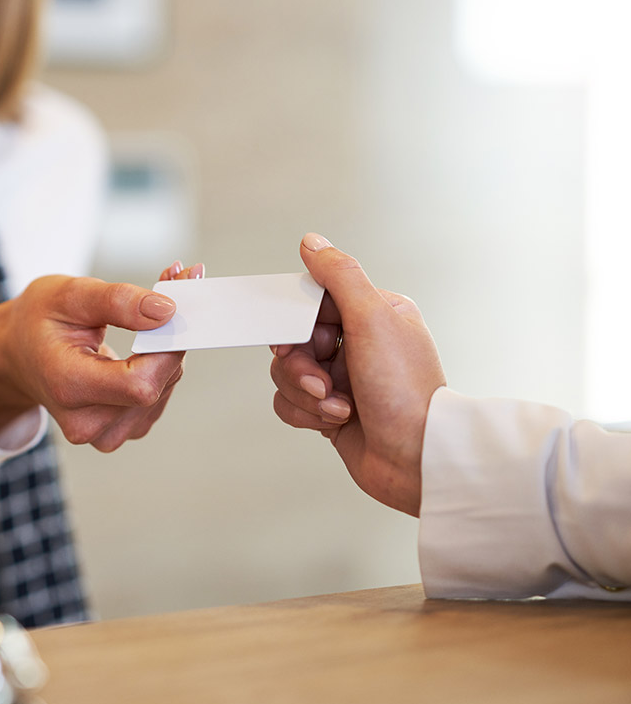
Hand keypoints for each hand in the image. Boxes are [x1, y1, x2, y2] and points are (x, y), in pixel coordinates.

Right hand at [0, 261, 201, 451]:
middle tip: (170, 285)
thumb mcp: (68, 294)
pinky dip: (161, 364)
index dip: (167, 346)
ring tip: (148, 313)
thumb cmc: (38, 321)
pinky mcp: (120, 429)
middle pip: (156, 385)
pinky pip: (158, 395)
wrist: (16, 355)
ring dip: (168, 348)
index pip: (140, 384)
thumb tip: (167, 311)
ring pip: (163, 388)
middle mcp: (87, 422)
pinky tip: (145, 341)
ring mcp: (105, 432)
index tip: (176, 301)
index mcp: (68, 387)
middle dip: (171, 335)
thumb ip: (117, 301)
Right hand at [270, 234, 444, 515]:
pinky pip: (289, 402)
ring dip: (306, 393)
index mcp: (373, 314)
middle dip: (301, 364)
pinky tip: (335, 420)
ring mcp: (342, 379)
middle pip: (293, 339)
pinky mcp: (328, 410)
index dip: (298, 321)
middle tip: (322, 379)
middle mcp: (357, 345)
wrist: (416, 460)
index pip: (313, 301)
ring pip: (286, 373)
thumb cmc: (405, 392)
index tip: (300, 337)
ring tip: (337, 405)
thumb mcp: (373, 319)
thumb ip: (339, 276)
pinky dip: (305, 413)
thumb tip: (312, 243)